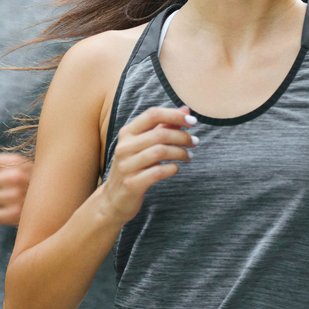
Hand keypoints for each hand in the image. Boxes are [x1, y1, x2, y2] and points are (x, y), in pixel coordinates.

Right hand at [100, 106, 196, 224]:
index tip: (193, 121)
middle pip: (160, 134)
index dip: (174, 115)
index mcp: (127, 133)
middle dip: (182, 136)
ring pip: (160, 152)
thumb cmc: (134, 167)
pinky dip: (172, 168)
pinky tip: (176, 168)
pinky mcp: (132, 183)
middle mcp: (124, 147)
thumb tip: (186, 110)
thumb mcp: (145, 145)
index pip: (152, 114)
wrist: (114, 198)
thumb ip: (164, 126)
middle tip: (194, 142)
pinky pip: (158, 172)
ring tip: (189, 156)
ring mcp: (126, 166)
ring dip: (180, 152)